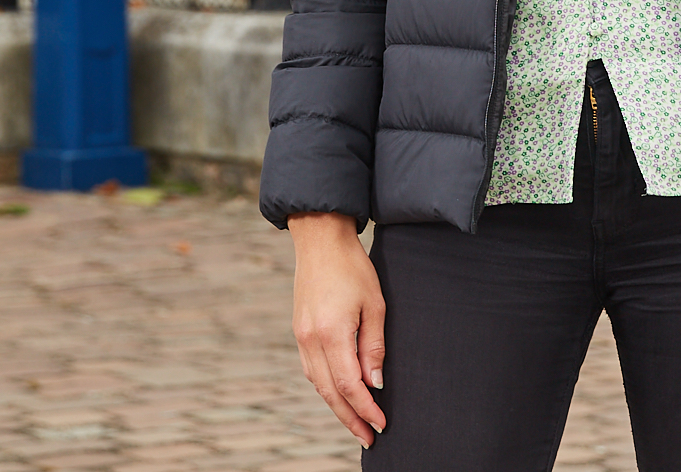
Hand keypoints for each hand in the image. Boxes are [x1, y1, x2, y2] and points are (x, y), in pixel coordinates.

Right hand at [290, 213, 387, 447]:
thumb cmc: (353, 268)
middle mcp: (310, 340)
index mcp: (331, 334)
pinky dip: (326, 388)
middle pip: (330, 392)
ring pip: (318, 384)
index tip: (382, 424)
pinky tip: (340, 396)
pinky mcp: (299, 332)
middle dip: (350, 418)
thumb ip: (374, 346)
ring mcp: (301, 337)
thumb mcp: (375, 304)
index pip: (349, 384)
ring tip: (357, 424)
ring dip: (337, 407)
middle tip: (369, 438)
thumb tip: (375, 383)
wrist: (320, 242)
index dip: (366, 408)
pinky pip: (311, 370)